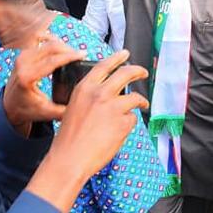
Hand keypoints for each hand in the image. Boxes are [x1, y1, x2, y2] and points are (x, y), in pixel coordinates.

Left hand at [1, 35, 83, 129]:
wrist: (9, 106)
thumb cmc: (27, 110)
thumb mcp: (47, 113)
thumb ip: (65, 110)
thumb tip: (83, 102)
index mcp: (27, 77)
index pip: (52, 61)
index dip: (70, 56)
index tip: (83, 54)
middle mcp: (22, 63)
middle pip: (50, 47)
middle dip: (68, 49)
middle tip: (81, 55)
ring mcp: (21, 56)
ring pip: (46, 42)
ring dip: (61, 45)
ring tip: (73, 53)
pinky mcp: (23, 53)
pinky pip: (40, 41)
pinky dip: (52, 42)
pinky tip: (61, 46)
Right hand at [45, 50, 148, 182]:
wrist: (70, 158)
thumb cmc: (69, 138)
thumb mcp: (73, 108)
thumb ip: (89, 98)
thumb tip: (108, 95)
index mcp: (84, 88)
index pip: (104, 65)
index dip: (117, 58)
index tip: (125, 54)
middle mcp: (99, 93)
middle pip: (125, 74)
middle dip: (137, 70)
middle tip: (143, 72)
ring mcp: (113, 107)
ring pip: (134, 97)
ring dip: (141, 101)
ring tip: (143, 103)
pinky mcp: (123, 121)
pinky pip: (132, 119)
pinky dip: (129, 124)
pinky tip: (121, 130)